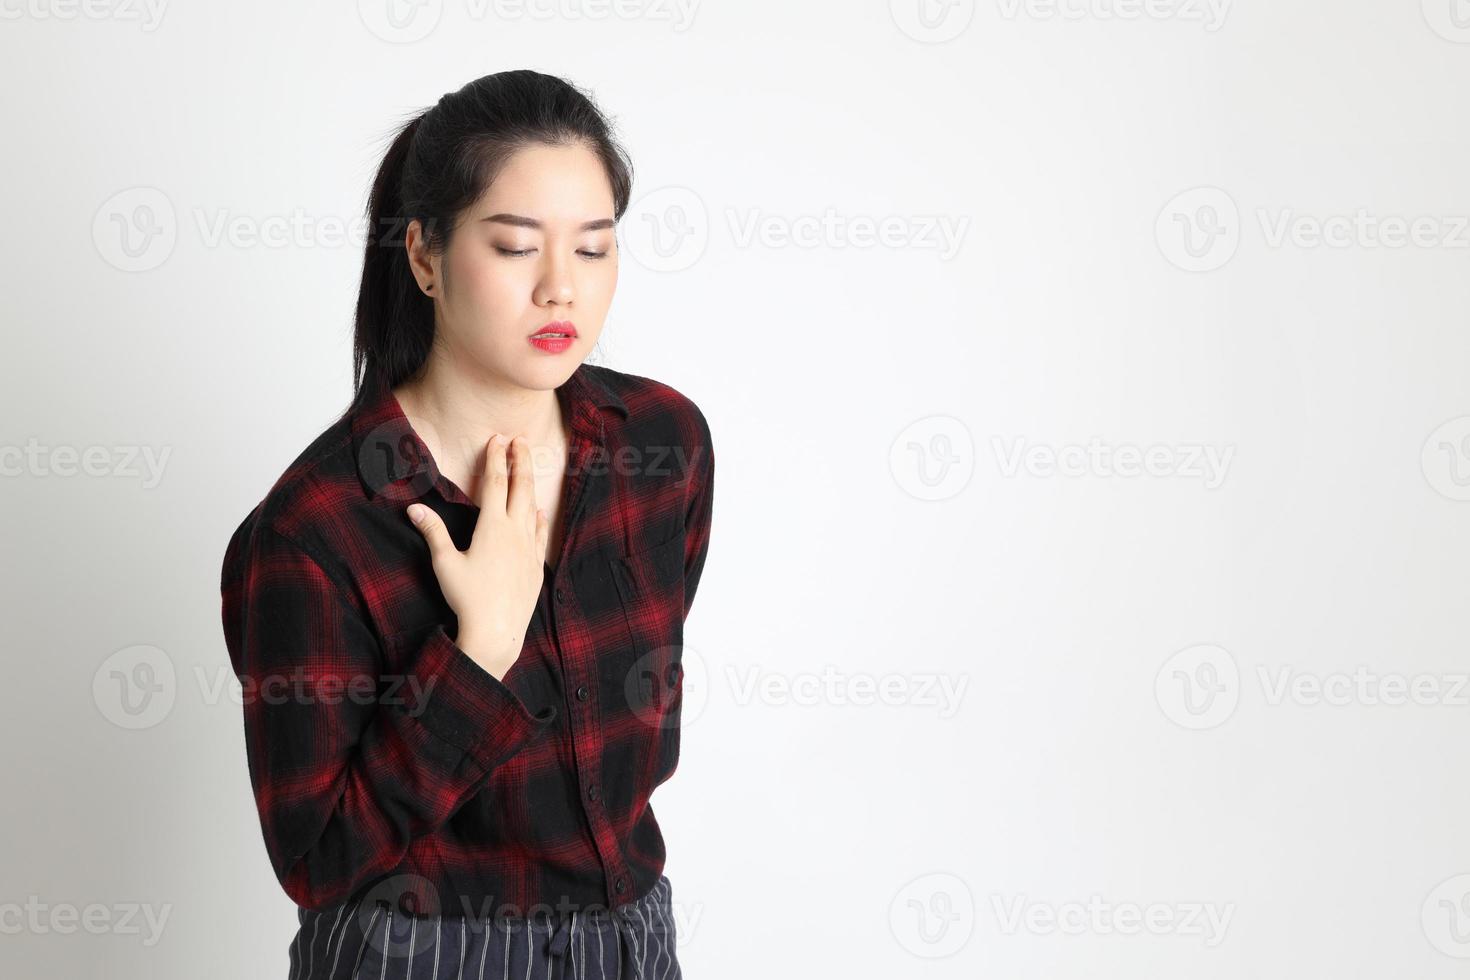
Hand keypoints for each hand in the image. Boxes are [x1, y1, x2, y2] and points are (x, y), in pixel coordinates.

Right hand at [405, 433, 548, 679]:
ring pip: (532, 508)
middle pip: (520, 488)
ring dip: (530, 485)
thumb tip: (414, 508)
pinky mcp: (536, 566)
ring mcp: (529, 549)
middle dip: (519, 461)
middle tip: (521, 440)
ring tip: (528, 467)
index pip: (494, 483)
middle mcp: (515, 532)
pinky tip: (540, 512)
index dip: (495, 458)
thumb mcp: (444, 563)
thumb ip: (433, 532)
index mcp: (492, 527)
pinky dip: (540, 518)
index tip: (497, 439)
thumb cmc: (467, 599)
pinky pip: (541, 534)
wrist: (496, 631)